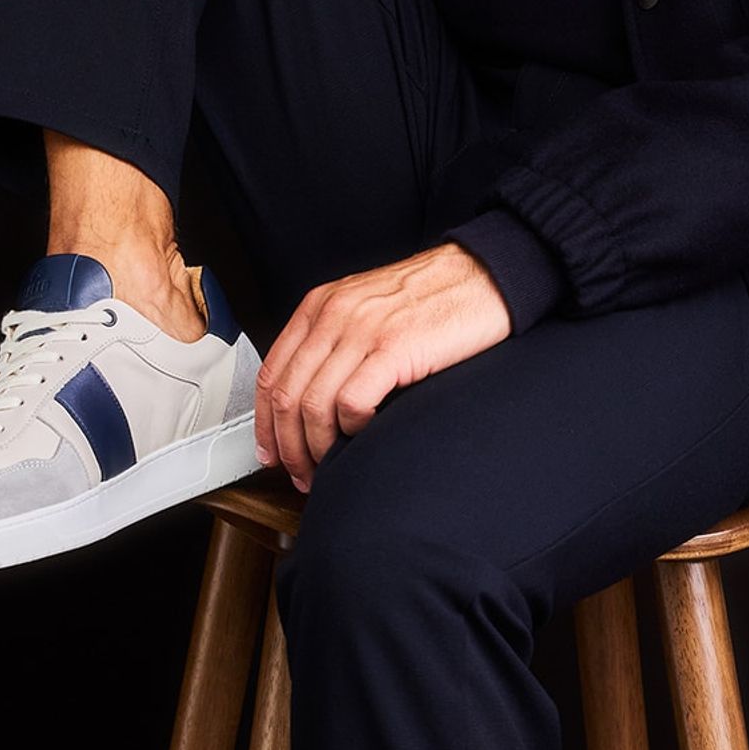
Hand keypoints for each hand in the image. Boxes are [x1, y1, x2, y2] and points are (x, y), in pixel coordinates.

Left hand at [253, 242, 511, 488]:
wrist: (483, 275)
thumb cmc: (431, 298)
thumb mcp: (366, 308)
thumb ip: (334, 342)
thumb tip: (310, 401)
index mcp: (321, 305)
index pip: (271, 372)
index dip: (265, 423)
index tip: (272, 452)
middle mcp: (334, 314)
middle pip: (286, 395)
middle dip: (288, 446)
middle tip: (302, 474)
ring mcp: (362, 329)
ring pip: (313, 404)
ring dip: (316, 448)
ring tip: (328, 468)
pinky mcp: (393, 347)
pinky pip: (352, 401)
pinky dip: (351, 428)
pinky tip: (364, 432)